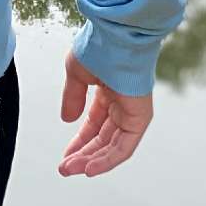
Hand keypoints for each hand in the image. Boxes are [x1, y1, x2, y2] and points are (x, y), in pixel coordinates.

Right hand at [58, 51, 152, 177]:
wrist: (116, 35)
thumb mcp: (76, 73)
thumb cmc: (98, 45)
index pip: (93, 124)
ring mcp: (132, 110)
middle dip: (83, 154)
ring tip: (72, 170)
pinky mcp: (140, 117)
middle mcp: (122, 103)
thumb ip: (72, 98)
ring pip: (112, 146)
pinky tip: (90, 168)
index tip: (66, 156)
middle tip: (66, 168)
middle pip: (102, 138)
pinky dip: (108, 159)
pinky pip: (124, 146)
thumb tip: (67, 119)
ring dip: (92, 160)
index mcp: (108, 90)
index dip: (79, 141)